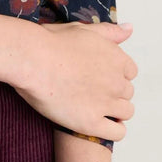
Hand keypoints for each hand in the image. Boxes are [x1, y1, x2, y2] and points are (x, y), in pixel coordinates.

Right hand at [12, 21, 136, 140]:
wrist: (32, 60)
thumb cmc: (52, 42)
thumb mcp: (84, 30)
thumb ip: (110, 32)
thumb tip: (130, 28)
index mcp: (116, 57)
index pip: (130, 72)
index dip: (115, 74)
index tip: (99, 75)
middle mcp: (116, 81)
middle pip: (127, 92)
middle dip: (113, 92)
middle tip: (91, 90)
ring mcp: (105, 103)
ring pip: (126, 112)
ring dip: (114, 111)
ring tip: (94, 107)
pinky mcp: (92, 123)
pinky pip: (117, 133)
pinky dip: (112, 130)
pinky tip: (97, 123)